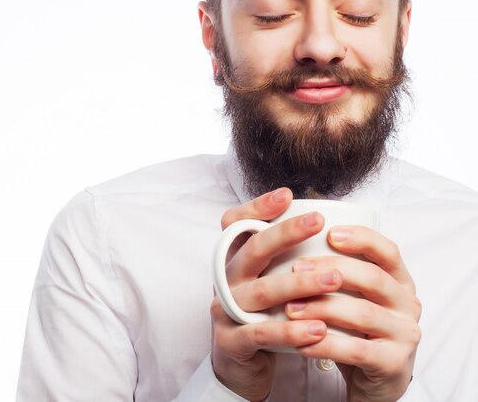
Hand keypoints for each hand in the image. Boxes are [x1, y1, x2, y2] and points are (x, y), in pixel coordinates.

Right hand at [211, 188, 343, 400]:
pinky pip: (261, 333)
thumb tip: (326, 224)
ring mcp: (225, 309)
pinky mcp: (231, 341)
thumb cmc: (262, 316)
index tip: (287, 195)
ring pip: (261, 291)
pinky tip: (318, 329)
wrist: (239, 365)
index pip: (235, 225)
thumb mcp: (266, 282)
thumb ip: (283, 258)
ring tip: (334, 279)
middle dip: (285, 233)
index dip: (257, 207)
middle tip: (318, 221)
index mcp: (235, 261)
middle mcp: (227, 280)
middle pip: (252, 250)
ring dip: (300, 284)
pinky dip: (290, 330)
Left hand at [285, 226, 420, 400]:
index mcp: (399, 281)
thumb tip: (294, 245)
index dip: (361, 239)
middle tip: (296, 269)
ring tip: (291, 308)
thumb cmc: (357, 330)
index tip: (329, 233)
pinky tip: (301, 342)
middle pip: (372, 278)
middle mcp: (408, 304)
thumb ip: (338, 274)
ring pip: (362, 314)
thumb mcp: (354, 297)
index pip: (387, 251)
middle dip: (330, 271)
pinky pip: (355, 350)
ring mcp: (404, 334)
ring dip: (322, 308)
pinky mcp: (393, 363)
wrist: (374, 379)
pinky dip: (325, 345)